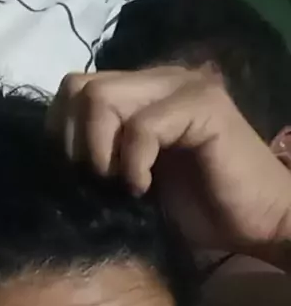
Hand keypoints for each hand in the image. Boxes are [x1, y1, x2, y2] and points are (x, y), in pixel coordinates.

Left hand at [48, 67, 290, 253]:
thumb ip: (97, 161)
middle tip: (98, 182)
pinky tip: (145, 188)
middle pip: (78, 87)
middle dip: (74, 144)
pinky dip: (133, 163)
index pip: (71, 89)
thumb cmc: (196, 212)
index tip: (78, 179)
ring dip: (100, 151)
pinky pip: (142, 126)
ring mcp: (181, 87)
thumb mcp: (129, 185)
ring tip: (123, 185)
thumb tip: (51, 165)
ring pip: (101, 98)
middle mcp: (156, 79)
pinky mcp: (203, 107)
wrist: (254, 225)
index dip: (61, 135)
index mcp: (137, 94)